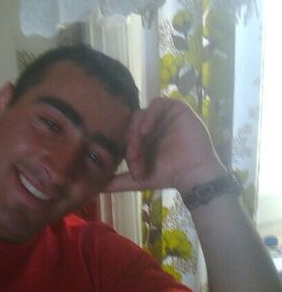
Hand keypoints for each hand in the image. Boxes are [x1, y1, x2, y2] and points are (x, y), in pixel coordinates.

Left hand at [106, 97, 225, 193]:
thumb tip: (97, 188)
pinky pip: (158, 104)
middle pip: (130, 122)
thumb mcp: (138, 178)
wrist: (194, 176)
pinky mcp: (176, 108)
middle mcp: (150, 123)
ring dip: (137, 129)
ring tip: (139, 145)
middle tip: (135, 157)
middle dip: (130, 140)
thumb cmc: (168, 175)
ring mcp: (163, 115)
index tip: (132, 164)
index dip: (125, 146)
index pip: (124, 132)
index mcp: (140, 135)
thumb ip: (118, 181)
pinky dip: (149, 115)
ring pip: (141, 113)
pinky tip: (146, 130)